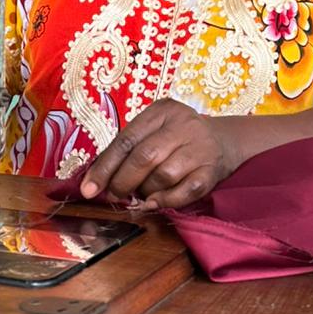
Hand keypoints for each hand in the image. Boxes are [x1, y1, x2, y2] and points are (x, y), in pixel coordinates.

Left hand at [80, 99, 236, 210]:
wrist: (224, 140)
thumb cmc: (176, 138)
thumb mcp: (153, 131)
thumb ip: (128, 150)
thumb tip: (96, 180)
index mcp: (162, 111)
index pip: (126, 140)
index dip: (104, 167)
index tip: (88, 189)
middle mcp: (183, 125)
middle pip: (144, 157)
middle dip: (122, 181)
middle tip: (115, 195)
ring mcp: (201, 147)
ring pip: (163, 175)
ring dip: (145, 191)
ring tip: (141, 194)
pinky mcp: (213, 170)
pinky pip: (186, 191)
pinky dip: (166, 200)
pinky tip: (155, 203)